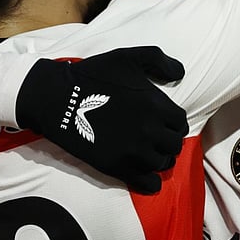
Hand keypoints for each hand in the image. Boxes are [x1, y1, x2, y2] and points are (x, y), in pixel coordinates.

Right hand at [16, 46, 188, 193]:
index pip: (180, 123)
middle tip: (156, 138)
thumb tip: (179, 72)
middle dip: (168, 141)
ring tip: (148, 152)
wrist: (59, 98)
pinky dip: (151, 181)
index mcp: (156, 105)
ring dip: (158, 158)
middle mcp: (150, 130)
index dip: (173, 122)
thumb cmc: (93, 75)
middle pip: (174, 145)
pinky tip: (145, 173)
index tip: (163, 123)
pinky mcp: (118, 167)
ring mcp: (134, 151)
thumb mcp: (128, 56)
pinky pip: (148, 183)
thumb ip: (159, 61)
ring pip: (162, 163)